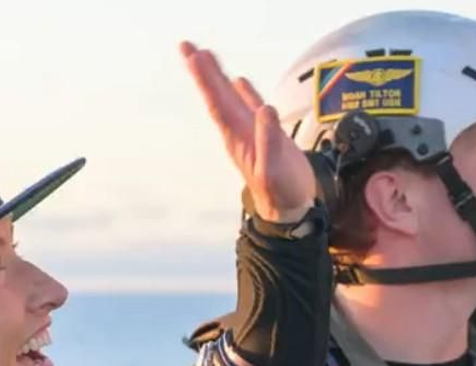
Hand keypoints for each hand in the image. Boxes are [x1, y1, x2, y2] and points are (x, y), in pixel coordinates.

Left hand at [180, 41, 314, 224]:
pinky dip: (245, 92)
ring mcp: (251, 132)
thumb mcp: (273, 170)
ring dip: (219, 77)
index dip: (207, 80)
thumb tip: (265, 110)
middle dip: (204, 70)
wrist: (288, 209)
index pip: (218, 102)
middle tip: (186, 47)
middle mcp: (239, 131)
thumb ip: (269, 140)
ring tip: (206, 56)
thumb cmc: (280, 194)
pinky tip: (239, 81)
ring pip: (231, 97)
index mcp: (238, 138)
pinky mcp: (265, 134)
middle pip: (218, 95)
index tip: (194, 58)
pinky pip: (252, 106)